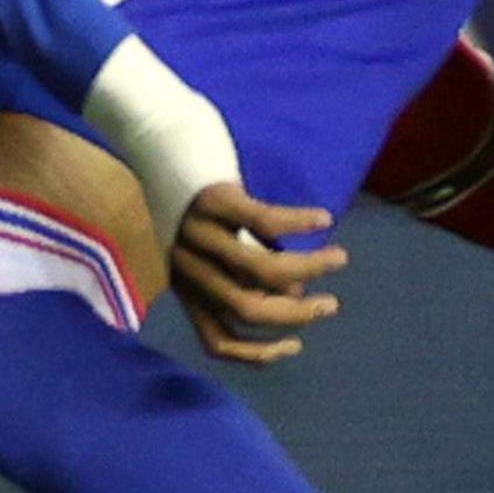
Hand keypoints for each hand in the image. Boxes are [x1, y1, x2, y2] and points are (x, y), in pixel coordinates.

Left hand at [169, 182, 346, 366]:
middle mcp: (188, 266)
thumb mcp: (210, 243)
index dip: (258, 354)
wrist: (153, 138)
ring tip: (339, 258)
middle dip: (297, 313)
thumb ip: (245, 271)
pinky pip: (263, 220)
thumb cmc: (193, 192)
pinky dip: (299, 223)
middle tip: (331, 304)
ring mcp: (199, 234)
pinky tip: (324, 220)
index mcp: (185, 285)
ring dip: (310, 267)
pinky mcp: (214, 198)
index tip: (296, 345)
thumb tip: (294, 292)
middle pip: (247, 309)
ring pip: (261, 268)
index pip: (217, 342)